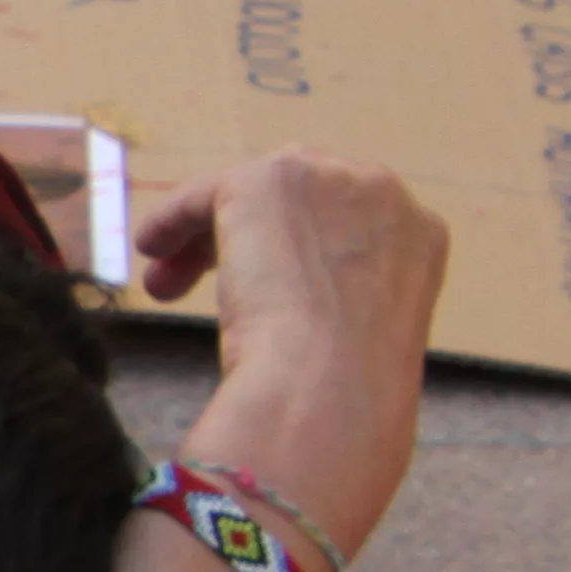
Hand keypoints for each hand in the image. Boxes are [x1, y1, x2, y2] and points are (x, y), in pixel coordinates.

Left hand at [131, 147, 446, 548]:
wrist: (326, 392)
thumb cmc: (342, 393)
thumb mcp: (360, 336)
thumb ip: (340, 302)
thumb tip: (290, 316)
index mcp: (419, 234)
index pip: (344, 220)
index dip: (295, 250)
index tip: (264, 286)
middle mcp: (383, 192)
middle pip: (296, 198)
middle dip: (248, 238)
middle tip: (204, 282)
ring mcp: (328, 178)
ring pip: (248, 195)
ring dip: (204, 238)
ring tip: (166, 283)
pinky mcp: (269, 179)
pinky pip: (205, 193)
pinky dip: (172, 220)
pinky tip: (151, 250)